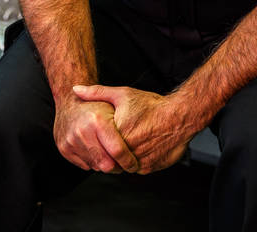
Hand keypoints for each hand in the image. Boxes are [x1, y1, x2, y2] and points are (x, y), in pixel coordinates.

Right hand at [53, 96, 139, 173]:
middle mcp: (82, 131)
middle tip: (122, 162)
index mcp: (97, 121)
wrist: (69, 101)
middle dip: (117, 167)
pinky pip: (85, 165)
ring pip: (96, 166)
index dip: (129, 162)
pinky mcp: (64, 148)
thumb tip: (141, 143)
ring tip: (108, 151)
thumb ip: (128, 122)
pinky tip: (95, 148)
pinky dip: (92, 160)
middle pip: (106, 165)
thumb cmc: (96, 105)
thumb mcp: (114, 104)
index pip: (117, 151)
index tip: (135, 165)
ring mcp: (71, 141)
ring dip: (104, 163)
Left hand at [71, 84, 199, 173]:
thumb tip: (76, 89)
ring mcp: (139, 162)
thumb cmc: (152, 105)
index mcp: (117, 135)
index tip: (103, 133)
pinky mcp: (150, 168)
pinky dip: (137, 160)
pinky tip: (141, 146)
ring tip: (130, 141)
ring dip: (124, 157)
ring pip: (123, 164)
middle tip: (118, 137)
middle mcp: (127, 151)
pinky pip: (137, 168)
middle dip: (110, 149)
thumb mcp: (122, 94)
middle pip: (110, 156)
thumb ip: (97, 93)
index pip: (99, 144)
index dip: (100, 139)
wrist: (180, 116)